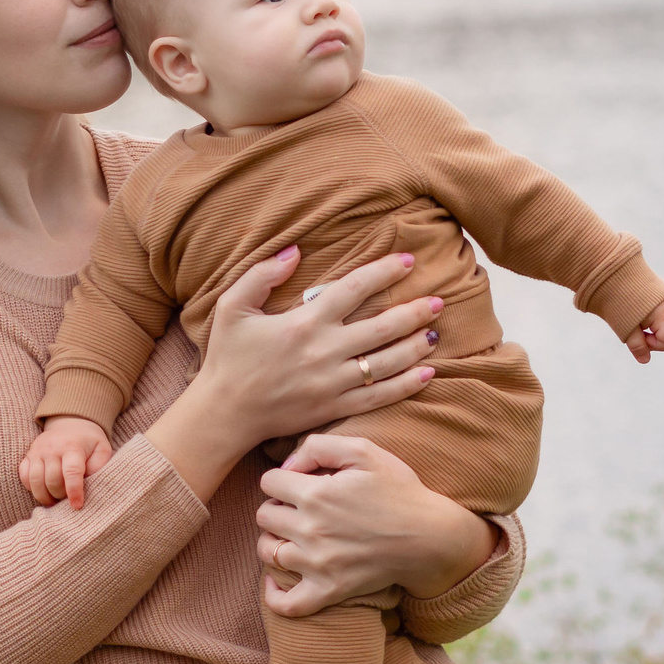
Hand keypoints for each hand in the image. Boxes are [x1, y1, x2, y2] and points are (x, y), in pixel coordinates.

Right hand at [19, 416, 114, 509]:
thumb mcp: (102, 449)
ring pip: (36, 481)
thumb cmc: (89, 442)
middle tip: (68, 499)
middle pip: (52, 480)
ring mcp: (38, 451)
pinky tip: (43, 490)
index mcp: (73, 447)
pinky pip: (24, 476)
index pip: (71, 472)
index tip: (77, 506)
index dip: (74, 491)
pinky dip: (31, 488)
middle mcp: (52, 448)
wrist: (70, 423)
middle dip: (60, 495)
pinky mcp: (28, 456)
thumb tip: (89, 484)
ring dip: (45, 496)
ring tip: (55, 500)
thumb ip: (99, 466)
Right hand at [146, 246, 444, 499]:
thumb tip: (295, 250)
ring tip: (435, 332)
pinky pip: (379, 397)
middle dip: (415, 311)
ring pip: (387, 362)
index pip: (354, 289)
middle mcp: (325, 351)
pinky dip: (406, 385)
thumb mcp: (231, 307)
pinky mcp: (335, 409)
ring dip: (416, 346)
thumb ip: (261, 275)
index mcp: (304, 323)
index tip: (408, 261)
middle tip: (438, 300)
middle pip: (382, 327)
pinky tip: (427, 373)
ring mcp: (333, 383)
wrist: (224, 414)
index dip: (384, 272)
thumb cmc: (227, 358)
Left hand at [256, 433, 496, 616]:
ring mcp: (317, 565)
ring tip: (292, 535)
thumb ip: (319, 446)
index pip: (269, 482)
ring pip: (267, 552)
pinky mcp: (328, 591)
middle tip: (299, 508)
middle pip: (264, 516)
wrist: (429, 538)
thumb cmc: (399, 491)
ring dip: (274, 540)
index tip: (300, 483)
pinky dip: (274, 594)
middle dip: (278, 507)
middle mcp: (310, 530)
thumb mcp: (365, 451)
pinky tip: (276, 579)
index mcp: (316, 494)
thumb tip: (288, 464)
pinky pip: (286, 603)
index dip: (282, 478)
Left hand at [625, 295, 663, 362]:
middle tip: (636, 330)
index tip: (639, 337)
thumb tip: (644, 360)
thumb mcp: (626, 326)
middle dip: (656, 339)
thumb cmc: (619, 300)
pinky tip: (640, 313)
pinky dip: (656, 320)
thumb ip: (637, 345)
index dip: (656, 345)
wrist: (615, 269)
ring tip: (637, 320)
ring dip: (656, 329)